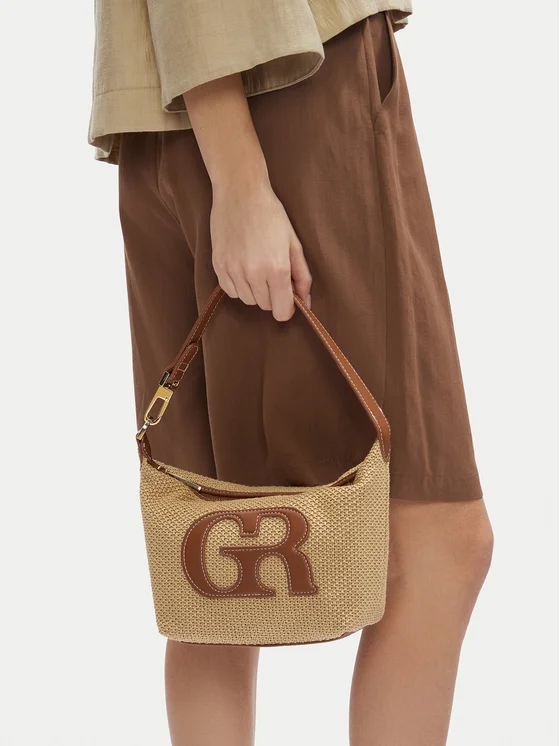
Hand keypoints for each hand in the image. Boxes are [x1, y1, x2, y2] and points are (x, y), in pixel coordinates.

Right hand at [211, 179, 311, 320]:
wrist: (240, 192)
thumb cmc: (271, 215)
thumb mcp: (293, 244)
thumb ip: (302, 276)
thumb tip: (305, 302)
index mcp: (276, 268)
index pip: (281, 311)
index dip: (287, 308)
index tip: (288, 299)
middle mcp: (253, 273)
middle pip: (266, 306)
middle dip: (273, 295)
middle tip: (274, 273)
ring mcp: (233, 270)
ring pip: (248, 300)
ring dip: (256, 291)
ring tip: (258, 267)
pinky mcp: (218, 266)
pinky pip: (232, 292)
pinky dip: (239, 286)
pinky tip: (244, 267)